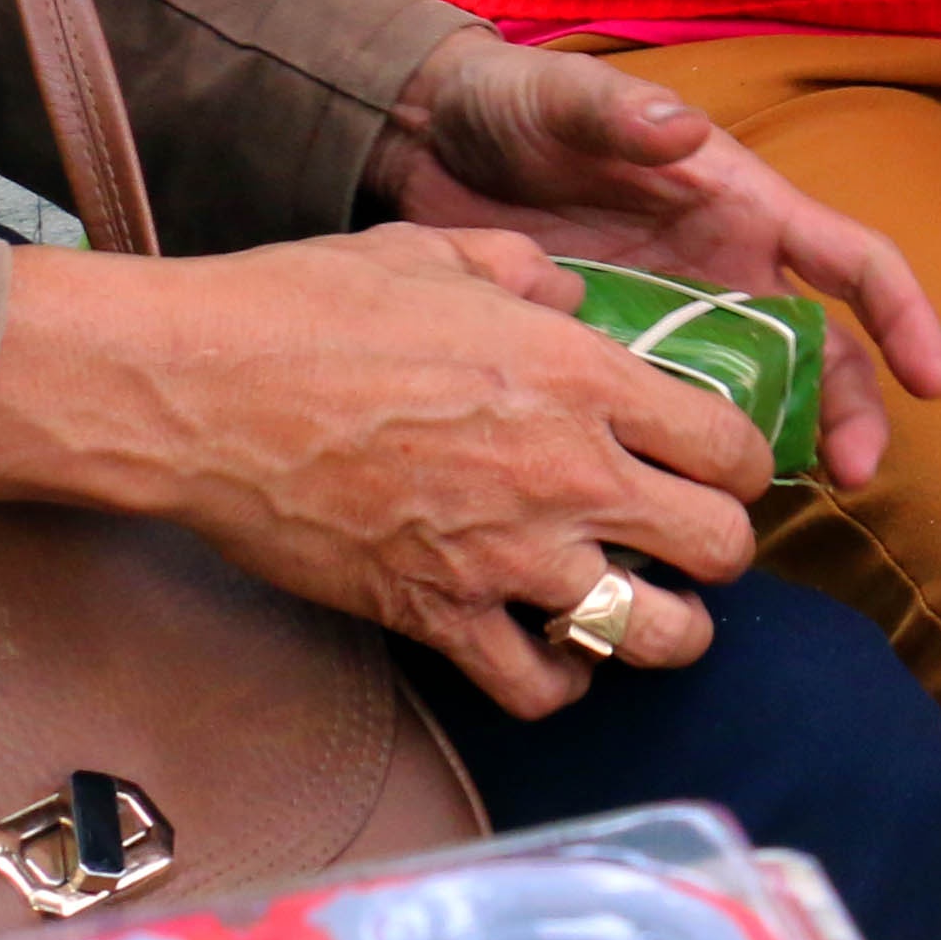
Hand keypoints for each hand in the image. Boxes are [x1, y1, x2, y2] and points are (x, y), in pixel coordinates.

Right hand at [0, 227, 766, 716]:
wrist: (197, 390)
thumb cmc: (305, 306)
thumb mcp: (433, 251)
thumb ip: (526, 271)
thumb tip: (571, 298)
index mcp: (579, 375)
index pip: (732, 446)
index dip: (743, 464)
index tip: (717, 467)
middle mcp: (565, 471)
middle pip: (721, 548)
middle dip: (721, 550)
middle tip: (688, 539)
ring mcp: (504, 555)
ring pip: (655, 634)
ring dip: (663, 629)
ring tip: (642, 609)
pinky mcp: (435, 616)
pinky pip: (538, 687)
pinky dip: (558, 681)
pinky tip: (547, 649)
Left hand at [367, 32, 940, 489]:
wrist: (426, 143)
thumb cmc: (513, 103)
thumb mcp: (563, 99)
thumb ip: (620, 113)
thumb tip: (682, 130)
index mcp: (740, 200)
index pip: (852, 259)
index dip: (903, 314)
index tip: (934, 379)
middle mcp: (727, 266)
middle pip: (823, 349)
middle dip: (853, 409)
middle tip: (857, 473)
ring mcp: (676, 316)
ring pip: (756, 396)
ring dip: (781, 447)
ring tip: (769, 503)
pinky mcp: (618, 353)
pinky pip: (672, 416)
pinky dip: (690, 456)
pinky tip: (679, 502)